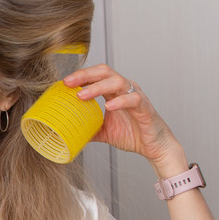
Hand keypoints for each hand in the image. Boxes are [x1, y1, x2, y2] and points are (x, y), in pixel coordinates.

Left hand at [63, 64, 186, 175]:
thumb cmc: (132, 134)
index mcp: (114, 91)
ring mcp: (136, 96)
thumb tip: (66, 133)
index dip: (80, 75)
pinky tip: (109, 107)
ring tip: (82, 95)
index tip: (64, 82)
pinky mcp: (145, 108)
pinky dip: (120, 101)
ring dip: (97, 87)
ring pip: (118, 82)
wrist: (154, 148)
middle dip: (85, 75)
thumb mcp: (103, 131)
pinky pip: (133, 99)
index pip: (96, 75)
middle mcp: (125, 89)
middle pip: (105, 72)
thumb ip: (86, 128)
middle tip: (69, 82)